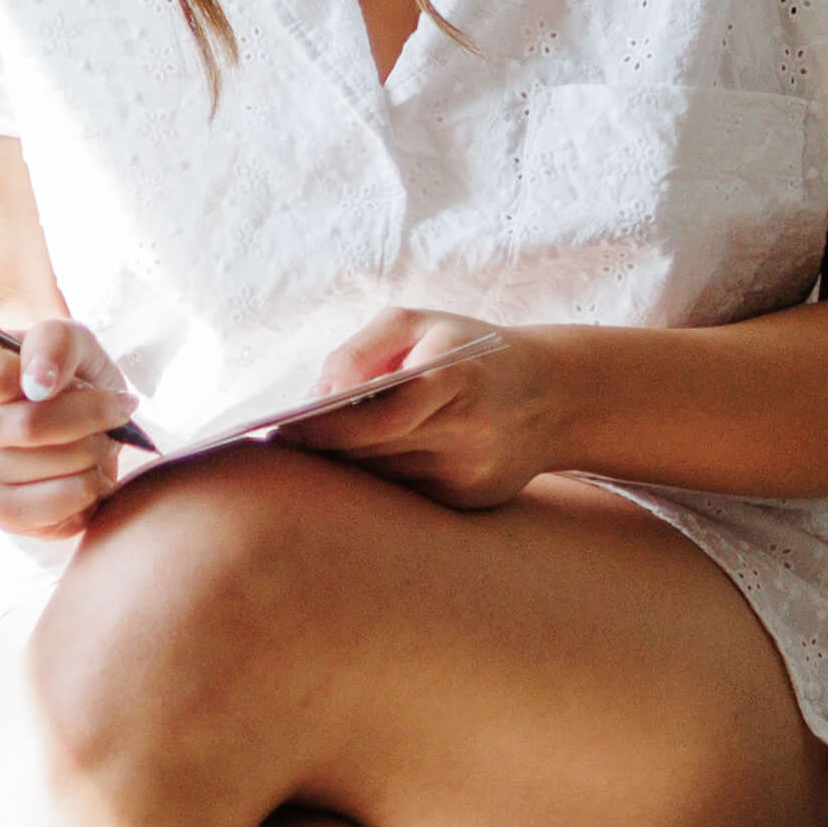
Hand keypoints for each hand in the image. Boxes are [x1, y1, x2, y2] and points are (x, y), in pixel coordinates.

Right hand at [0, 311, 132, 539]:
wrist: (65, 420)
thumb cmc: (60, 372)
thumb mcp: (67, 339)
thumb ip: (55, 342)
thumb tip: (39, 382)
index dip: (53, 379)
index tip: (85, 381)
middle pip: (24, 425)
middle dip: (87, 419)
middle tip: (115, 413)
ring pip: (42, 466)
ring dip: (92, 452)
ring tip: (101, 440)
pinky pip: (50, 506)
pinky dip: (87, 488)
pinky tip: (90, 471)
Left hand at [292, 311, 571, 508]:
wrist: (554, 394)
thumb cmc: (468, 350)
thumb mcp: (416, 324)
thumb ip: (359, 351)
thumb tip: (314, 394)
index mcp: (455, 378)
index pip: (377, 414)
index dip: (322, 428)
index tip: (276, 432)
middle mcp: (469, 432)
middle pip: (374, 453)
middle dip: (322, 450)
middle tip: (273, 447)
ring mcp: (472, 473)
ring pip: (384, 480)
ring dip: (343, 469)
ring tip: (301, 457)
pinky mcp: (471, 502)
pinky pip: (404, 496)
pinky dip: (375, 483)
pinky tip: (351, 469)